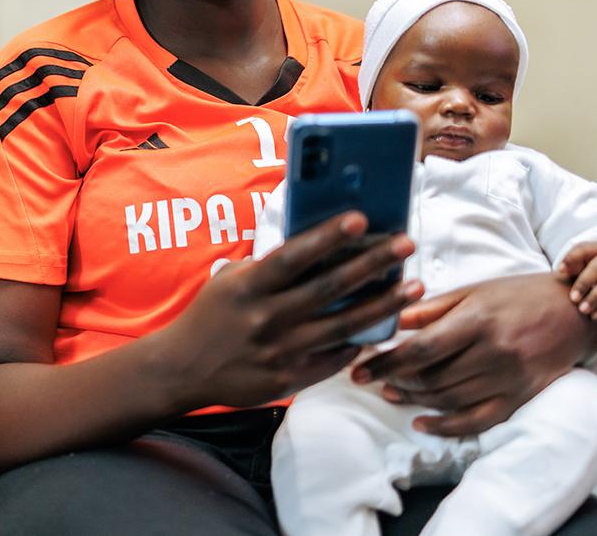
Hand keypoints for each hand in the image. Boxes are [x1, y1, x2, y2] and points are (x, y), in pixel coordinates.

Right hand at [159, 211, 421, 411]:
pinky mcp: (288, 379)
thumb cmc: (212, 314)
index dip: (327, 237)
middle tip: (406, 244)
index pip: (294, 256)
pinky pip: (333, 359)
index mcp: (249, 286)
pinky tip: (383, 329)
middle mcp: (266, 317)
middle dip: (372, 264)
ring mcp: (279, 351)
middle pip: (329, 288)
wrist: (183, 368)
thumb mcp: (231, 281)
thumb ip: (269, 266)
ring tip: (413, 287)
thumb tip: (317, 244)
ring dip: (382, 305)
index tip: (360, 218)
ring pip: (343, 326)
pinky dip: (359, 343)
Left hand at [351, 273, 596, 437]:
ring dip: (414, 400)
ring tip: (390, 392)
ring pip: (449, 399)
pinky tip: (422, 423)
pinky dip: (446, 427)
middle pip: (432, 377)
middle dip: (394, 380)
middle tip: (369, 379)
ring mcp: (509, 379)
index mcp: (478, 320)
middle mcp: (493, 352)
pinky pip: (478, 421)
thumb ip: (433, 308)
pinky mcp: (520, 398)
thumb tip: (392, 320)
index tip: (358, 368)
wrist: (574, 312)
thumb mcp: (474, 291)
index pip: (421, 348)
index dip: (385, 361)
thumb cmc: (517, 295)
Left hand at [558, 242, 596, 318]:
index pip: (582, 250)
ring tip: (582, 310)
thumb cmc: (587, 265)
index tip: (559, 270)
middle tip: (572, 298)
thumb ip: (570, 264)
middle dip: (583, 284)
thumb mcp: (579, 261)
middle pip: (596, 270)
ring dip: (595, 299)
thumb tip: (562, 270)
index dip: (571, 259)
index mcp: (595, 248)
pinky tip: (594, 315)